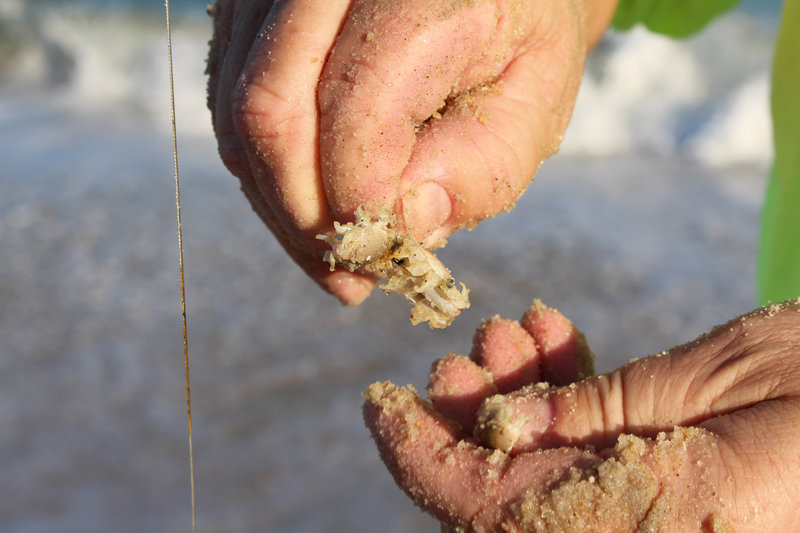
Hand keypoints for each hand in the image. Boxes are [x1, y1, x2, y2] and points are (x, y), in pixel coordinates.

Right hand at [206, 0, 615, 304]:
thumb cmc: (519, 29)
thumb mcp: (538, 97)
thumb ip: (483, 167)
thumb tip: (403, 228)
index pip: (355, 108)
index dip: (360, 202)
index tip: (387, 256)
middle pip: (269, 109)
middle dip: (304, 217)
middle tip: (348, 276)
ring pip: (235, 109)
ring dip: (278, 202)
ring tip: (335, 247)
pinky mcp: (249, 6)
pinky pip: (227, 97)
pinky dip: (264, 167)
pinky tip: (311, 201)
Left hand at [363, 299, 799, 531]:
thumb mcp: (707, 395)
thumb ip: (596, 417)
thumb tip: (500, 423)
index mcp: (634, 525)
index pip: (482, 507)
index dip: (421, 457)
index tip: (382, 404)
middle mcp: (631, 528)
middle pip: (502, 487)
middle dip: (468, 417)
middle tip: (460, 353)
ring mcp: (648, 505)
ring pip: (541, 459)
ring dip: (514, 393)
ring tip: (511, 332)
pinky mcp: (664, 470)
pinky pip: (590, 441)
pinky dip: (565, 392)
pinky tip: (556, 333)